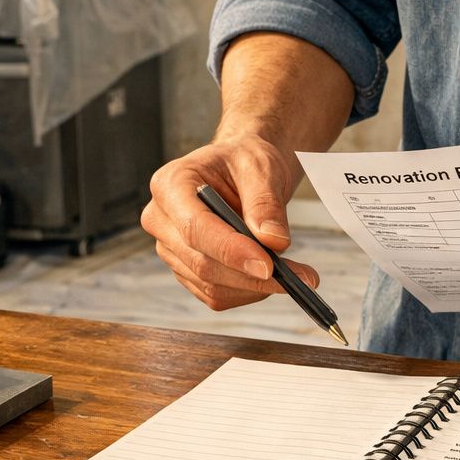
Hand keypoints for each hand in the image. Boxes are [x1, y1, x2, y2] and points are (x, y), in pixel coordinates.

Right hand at [141, 133, 319, 310]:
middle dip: (251, 275)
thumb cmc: (244, 163)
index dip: (230, 250)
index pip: (195, 227)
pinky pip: (216, 295)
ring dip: (255, 287)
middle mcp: (161, 220)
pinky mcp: (186, 271)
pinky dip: (249, 292)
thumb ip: (265, 202)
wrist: (241, 174)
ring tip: (295, 275)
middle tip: (298, 278)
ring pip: (211, 285)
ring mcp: (170, 249)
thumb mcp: (260, 167)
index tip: (268, 265)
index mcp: (170, 184)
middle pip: (201, 262)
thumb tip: (273, 241)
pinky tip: (273, 278)